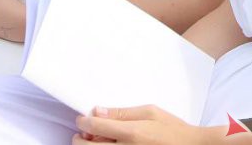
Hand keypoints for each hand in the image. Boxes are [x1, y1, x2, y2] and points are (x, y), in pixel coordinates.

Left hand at [74, 106, 212, 144]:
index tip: (82, 119)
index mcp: (130, 133)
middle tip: (83, 133)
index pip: (94, 127)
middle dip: (79, 139)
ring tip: (95, 140)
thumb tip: (99, 111)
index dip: (83, 121)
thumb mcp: (150, 112)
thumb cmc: (172, 129)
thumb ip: (122, 113)